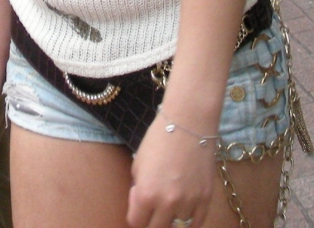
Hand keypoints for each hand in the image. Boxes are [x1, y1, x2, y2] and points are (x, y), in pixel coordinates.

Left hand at [127, 111, 215, 227]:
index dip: (136, 214)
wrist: (189, 123)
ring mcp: (189, 203)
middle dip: (152, 221)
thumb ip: (139, 187)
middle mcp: (166, 203)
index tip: (138, 204)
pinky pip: (196, 223)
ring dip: (172, 218)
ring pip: (177, 227)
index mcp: (145, 194)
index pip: (136, 223)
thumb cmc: (159, 138)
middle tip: (153, 209)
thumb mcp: (138, 162)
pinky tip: (185, 212)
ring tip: (171, 203)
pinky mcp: (206, 199)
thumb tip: (141, 202)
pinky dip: (189, 221)